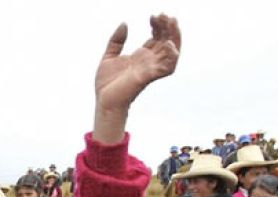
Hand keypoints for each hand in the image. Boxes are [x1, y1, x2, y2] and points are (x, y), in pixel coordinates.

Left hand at [93, 14, 180, 142]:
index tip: (153, 16)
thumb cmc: (107, 83)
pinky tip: (169, 43)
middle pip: (167, 41)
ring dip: (174, 37)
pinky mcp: (148, 76)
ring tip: (170, 22)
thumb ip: (116, 40)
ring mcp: (151, 69)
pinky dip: (172, 56)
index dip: (158, 26)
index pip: (157, 38)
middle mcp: (149, 61)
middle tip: (164, 15)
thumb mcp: (109, 56)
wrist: (103, 100)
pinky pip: (168, 67)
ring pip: (172, 52)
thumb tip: (124, 23)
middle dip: (168, 27)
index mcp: (141, 56)